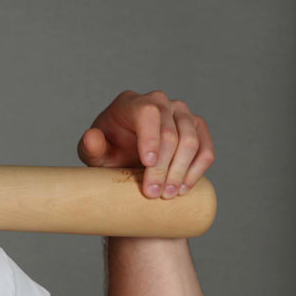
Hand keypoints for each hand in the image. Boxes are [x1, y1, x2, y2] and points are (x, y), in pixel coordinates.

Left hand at [77, 90, 214, 198]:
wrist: (124, 155)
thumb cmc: (108, 151)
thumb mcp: (94, 153)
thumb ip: (90, 147)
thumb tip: (92, 137)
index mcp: (131, 102)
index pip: (148, 113)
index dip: (150, 139)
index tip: (146, 164)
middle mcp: (160, 102)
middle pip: (170, 133)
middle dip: (162, 166)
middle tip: (152, 192)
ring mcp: (181, 113)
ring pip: (190, 142)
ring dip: (180, 172)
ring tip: (166, 194)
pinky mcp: (197, 128)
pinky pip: (205, 150)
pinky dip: (196, 171)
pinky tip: (183, 188)